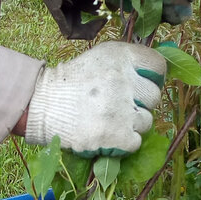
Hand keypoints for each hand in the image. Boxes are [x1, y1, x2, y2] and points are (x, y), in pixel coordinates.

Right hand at [24, 41, 165, 156]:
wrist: (42, 106)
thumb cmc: (72, 83)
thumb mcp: (100, 58)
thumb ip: (127, 63)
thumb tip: (154, 77)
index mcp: (121, 57)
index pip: (158, 66)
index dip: (152, 78)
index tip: (140, 86)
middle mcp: (124, 80)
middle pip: (153, 96)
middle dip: (139, 103)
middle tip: (118, 106)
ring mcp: (121, 110)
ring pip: (147, 121)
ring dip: (132, 124)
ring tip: (110, 121)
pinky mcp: (116, 135)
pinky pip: (135, 142)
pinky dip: (123, 143)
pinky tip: (107, 134)